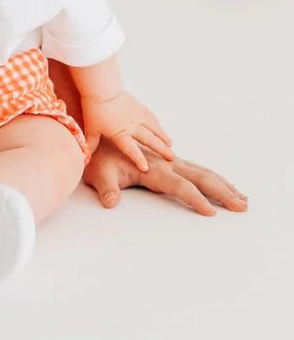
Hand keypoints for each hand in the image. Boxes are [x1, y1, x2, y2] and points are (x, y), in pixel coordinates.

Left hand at [80, 89, 171, 171]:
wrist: (100, 88)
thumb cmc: (94, 108)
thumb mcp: (91, 128)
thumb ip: (91, 143)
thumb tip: (86, 156)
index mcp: (120, 133)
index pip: (131, 149)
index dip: (138, 159)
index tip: (146, 168)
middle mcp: (131, 125)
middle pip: (149, 139)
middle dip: (161, 149)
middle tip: (172, 157)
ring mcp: (136, 115)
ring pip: (153, 127)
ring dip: (162, 136)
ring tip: (170, 144)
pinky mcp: (137, 105)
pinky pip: (149, 115)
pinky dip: (155, 122)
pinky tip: (158, 125)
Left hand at [83, 139, 247, 216]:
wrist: (98, 127)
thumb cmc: (97, 156)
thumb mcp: (97, 172)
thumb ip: (105, 187)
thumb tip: (110, 202)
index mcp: (152, 168)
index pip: (178, 185)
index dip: (194, 198)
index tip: (211, 212)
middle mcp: (165, 163)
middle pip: (199, 176)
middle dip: (222, 192)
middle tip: (243, 207)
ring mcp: (168, 160)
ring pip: (201, 171)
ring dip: (223, 184)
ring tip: (242, 198)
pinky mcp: (167, 159)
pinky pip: (195, 167)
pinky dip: (213, 177)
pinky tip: (223, 184)